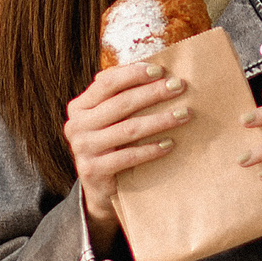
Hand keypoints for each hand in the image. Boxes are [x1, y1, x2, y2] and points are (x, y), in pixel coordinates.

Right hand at [64, 59, 193, 248]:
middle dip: (153, 93)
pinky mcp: (94, 170)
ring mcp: (83, 149)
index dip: (133, 74)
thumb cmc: (112, 146)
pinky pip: (128, 157)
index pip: (107, 82)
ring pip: (128, 129)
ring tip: (184, 114)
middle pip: (121, 104)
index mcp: (80, 107)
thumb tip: (158, 73)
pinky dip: (151, 149)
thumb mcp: (110, 120)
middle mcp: (77, 126)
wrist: (99, 189)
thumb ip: (121, 97)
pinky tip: (170, 144)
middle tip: (179, 87)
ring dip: (160, 120)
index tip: (160, 71)